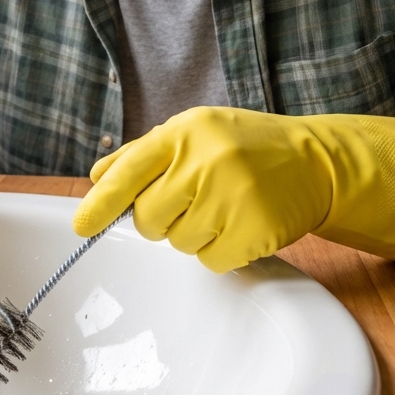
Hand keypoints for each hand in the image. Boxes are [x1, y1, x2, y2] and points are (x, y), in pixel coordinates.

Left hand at [72, 106, 394, 272]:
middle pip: (148, 218)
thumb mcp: (194, 133)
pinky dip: (220, 252)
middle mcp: (205, 160)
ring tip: (222, 207)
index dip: (100, 202)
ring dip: (192, 234)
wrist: (314, 160)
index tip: (81, 226)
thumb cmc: (244, 146)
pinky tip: (239, 225)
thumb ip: (144, 154)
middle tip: (189, 202)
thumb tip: (97, 177)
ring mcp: (231, 195)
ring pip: (178, 243)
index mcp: (184, 132)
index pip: (129, 171)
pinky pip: (210, 262)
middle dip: (158, 219)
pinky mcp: (254, 230)